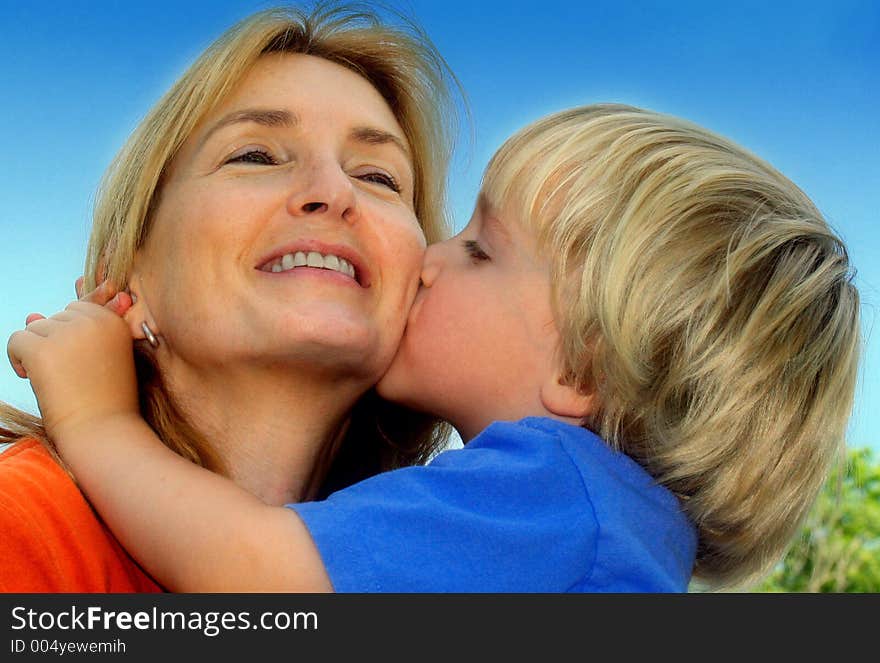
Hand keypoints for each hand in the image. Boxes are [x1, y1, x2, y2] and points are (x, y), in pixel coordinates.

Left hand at [7, 282, 139, 444]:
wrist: (104, 431)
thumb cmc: (106, 401)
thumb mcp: (100, 358)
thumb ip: (72, 332)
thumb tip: (30, 315)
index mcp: (114, 322)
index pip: (77, 310)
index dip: (72, 337)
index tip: (81, 363)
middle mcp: (94, 321)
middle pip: (55, 318)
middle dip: (55, 343)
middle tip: (71, 375)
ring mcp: (68, 334)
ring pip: (34, 328)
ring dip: (37, 352)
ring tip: (57, 380)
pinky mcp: (43, 350)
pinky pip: (16, 341)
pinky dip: (17, 360)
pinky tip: (33, 379)